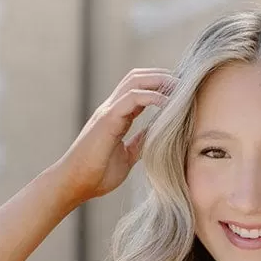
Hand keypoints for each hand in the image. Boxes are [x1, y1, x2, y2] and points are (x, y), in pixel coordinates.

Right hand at [59, 68, 175, 201]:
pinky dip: (152, 96)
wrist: (75, 184)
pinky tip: (168, 103)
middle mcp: (111, 109)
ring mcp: (108, 111)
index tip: (181, 92)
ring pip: (134, 81)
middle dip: (162, 76)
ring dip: (159, 80)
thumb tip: (155, 136)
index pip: (139, 90)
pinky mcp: (107, 119)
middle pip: (137, 78)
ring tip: (180, 87)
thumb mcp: (127, 157)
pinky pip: (132, 98)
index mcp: (116, 116)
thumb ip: (139, 143)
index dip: (159, 86)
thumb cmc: (97, 175)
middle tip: (185, 83)